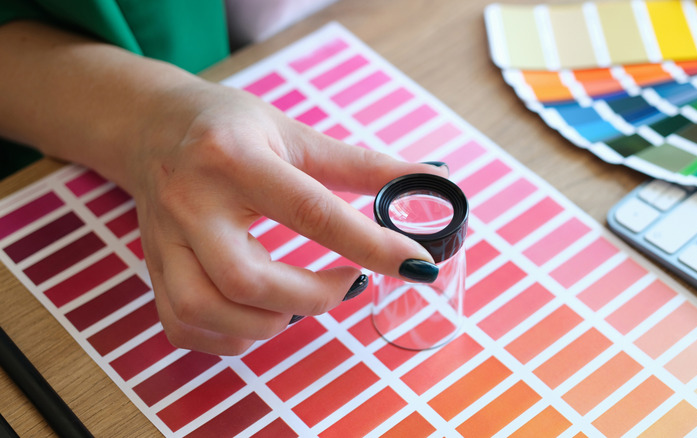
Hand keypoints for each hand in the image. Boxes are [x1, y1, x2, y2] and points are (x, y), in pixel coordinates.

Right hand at [126, 83, 446, 354]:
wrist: (150, 127)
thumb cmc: (229, 127)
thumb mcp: (295, 133)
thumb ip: (362, 165)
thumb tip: (430, 181)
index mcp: (233, 158)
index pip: (310, 211)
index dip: (370, 244)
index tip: (415, 264)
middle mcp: (192, 202)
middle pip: (249, 279)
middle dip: (314, 297)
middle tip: (349, 282)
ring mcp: (164, 241)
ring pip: (210, 311)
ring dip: (272, 322)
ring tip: (302, 298)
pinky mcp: (152, 269)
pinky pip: (185, 327)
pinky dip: (231, 337)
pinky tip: (260, 314)